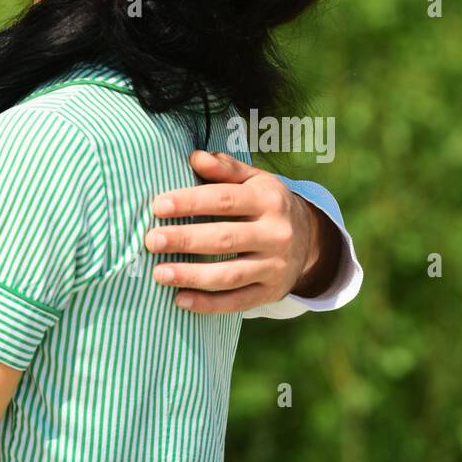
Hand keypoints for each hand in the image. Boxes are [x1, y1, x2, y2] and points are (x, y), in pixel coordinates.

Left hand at [143, 150, 333, 313]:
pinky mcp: (271, 293)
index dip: (190, 202)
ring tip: (158, 273)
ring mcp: (275, 267)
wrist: (310, 239)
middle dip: (185, 239)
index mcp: (268, 200)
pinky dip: (208, 304)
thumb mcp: (254, 179)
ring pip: (230, 275)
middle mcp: (275, 234)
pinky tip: (180, 300)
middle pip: (225, 238)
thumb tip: (194, 157)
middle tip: (151, 240)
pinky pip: (238, 302)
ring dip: (192, 276)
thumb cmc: (267, 203)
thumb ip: (225, 168)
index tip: (158, 206)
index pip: (225, 200)